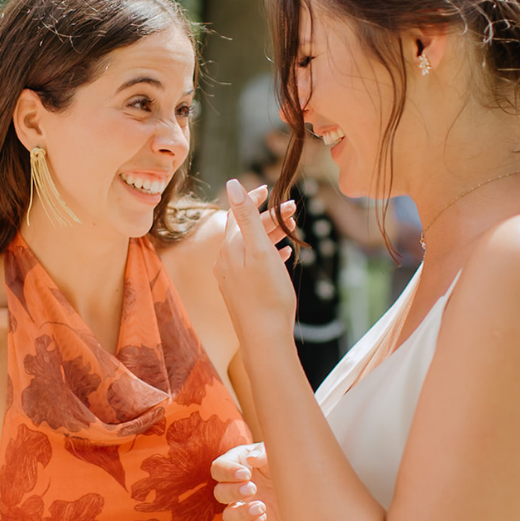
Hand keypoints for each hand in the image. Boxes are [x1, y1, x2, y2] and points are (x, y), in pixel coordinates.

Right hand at [213, 442, 280, 520]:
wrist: (305, 478)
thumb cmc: (285, 459)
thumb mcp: (276, 451)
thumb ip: (263, 452)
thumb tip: (251, 458)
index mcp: (237, 464)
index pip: (218, 468)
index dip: (227, 472)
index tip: (245, 474)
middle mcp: (236, 486)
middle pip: (220, 493)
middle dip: (233, 492)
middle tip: (252, 488)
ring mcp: (246, 505)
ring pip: (229, 515)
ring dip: (240, 513)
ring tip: (260, 507)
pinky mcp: (258, 519)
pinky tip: (264, 517)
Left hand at [216, 179, 300, 349]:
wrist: (264, 337)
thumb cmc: (266, 295)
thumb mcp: (259, 250)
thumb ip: (247, 217)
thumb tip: (232, 184)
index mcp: (231, 248)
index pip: (238, 213)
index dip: (253, 199)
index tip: (270, 188)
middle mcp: (226, 260)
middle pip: (246, 230)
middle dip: (269, 217)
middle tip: (293, 210)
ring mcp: (232, 277)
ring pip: (250, 247)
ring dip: (270, 235)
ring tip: (292, 230)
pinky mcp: (241, 291)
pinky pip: (253, 265)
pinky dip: (268, 254)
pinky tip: (282, 256)